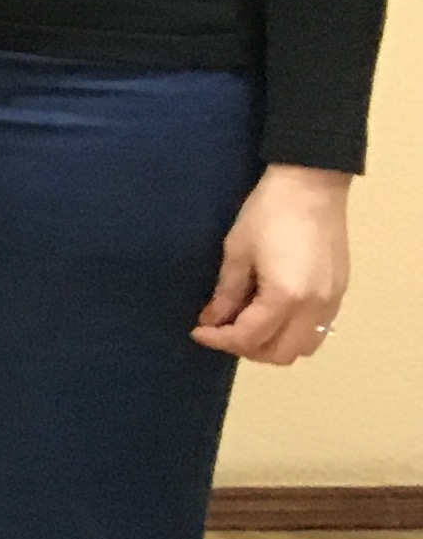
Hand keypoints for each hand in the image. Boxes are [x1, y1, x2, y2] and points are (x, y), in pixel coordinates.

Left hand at [196, 164, 353, 366]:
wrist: (311, 185)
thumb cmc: (268, 213)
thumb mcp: (237, 252)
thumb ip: (226, 292)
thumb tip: (212, 319)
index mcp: (285, 297)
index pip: (250, 338)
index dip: (220, 340)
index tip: (198, 331)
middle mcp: (314, 308)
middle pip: (280, 353)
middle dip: (246, 349)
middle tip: (222, 330)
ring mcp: (332, 302)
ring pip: (303, 347)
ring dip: (273, 345)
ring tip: (247, 325)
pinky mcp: (340, 293)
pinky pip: (317, 330)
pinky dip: (292, 332)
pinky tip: (271, 314)